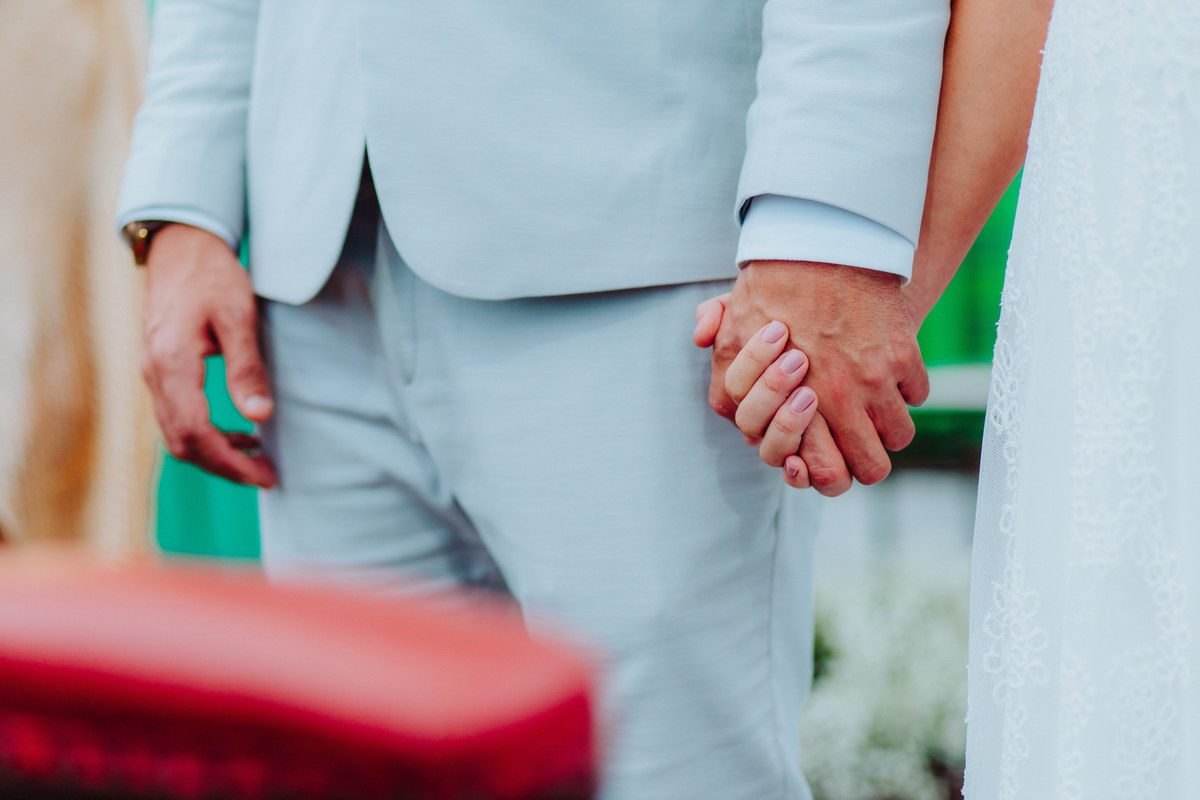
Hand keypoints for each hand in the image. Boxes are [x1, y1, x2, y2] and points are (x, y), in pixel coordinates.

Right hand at [140, 223, 276, 486]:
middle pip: (183, 442)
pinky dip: (205, 434)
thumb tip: (260, 416)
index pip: (197, 433)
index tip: (265, 476)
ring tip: (258, 459)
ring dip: (215, 453)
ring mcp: (152, 373)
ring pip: (176, 433)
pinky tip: (240, 431)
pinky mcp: (159, 369)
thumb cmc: (213, 276)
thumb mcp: (238, 317)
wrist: (180, 246)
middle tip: (266, 476)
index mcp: (172, 363)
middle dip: (224, 467)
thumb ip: (247, 367)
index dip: (231, 462)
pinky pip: (176, 415)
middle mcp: (154, 374)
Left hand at [703, 261, 928, 492]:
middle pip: (872, 469)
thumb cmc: (770, 286)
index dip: (827, 473)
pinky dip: (908, 389)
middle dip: (866, 462)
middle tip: (860, 445)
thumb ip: (727, 376)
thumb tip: (731, 412)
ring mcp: (876, 379)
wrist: (818, 243)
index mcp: (796, 402)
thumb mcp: (732, 331)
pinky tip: (891, 374)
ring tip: (876, 410)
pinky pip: (919, 394)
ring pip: (900, 436)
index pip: (823, 473)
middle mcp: (839, 400)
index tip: (828, 456)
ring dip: (889, 427)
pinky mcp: (904, 355)